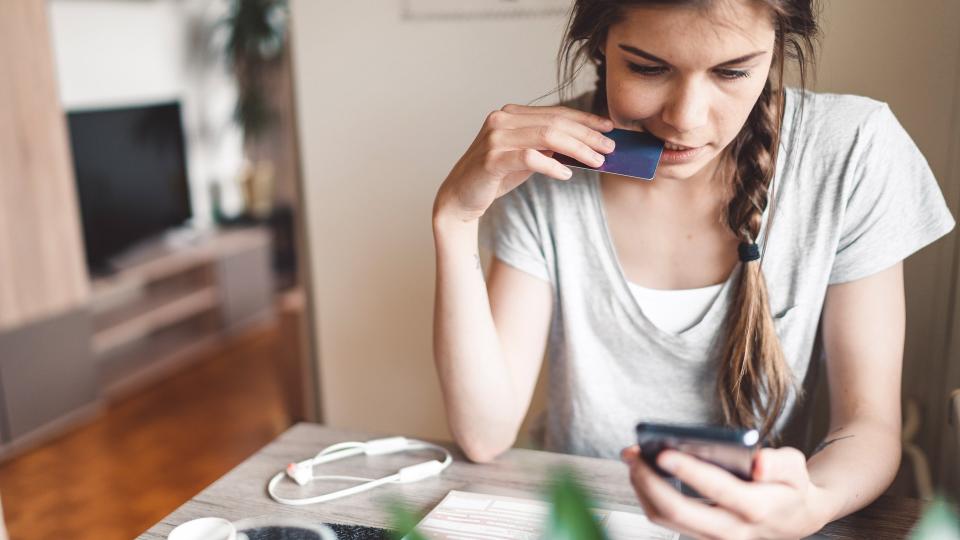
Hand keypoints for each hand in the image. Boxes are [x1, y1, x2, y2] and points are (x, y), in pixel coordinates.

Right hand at [433, 104, 614, 222]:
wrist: (460, 198)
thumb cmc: (494, 177)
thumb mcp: (525, 157)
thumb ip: (547, 146)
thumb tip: (584, 145)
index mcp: (511, 114)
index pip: (555, 112)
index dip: (585, 119)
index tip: (608, 127)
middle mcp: (502, 119)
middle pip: (555, 122)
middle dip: (587, 134)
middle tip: (609, 147)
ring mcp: (495, 137)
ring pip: (547, 136)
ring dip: (577, 149)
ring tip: (596, 160)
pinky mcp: (492, 158)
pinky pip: (530, 158)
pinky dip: (552, 167)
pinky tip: (567, 175)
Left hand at [621, 445, 832, 539]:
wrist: (794, 517)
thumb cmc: (790, 485)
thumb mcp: (796, 468)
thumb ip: (780, 464)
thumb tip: (758, 463)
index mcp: (757, 509)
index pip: (718, 489)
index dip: (688, 471)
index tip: (663, 451)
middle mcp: (732, 530)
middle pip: (678, 511)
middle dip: (650, 481)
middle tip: (634, 453)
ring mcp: (713, 537)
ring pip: (665, 518)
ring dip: (642, 487)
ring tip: (632, 457)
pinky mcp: (700, 536)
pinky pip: (666, 520)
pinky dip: (648, 494)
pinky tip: (641, 470)